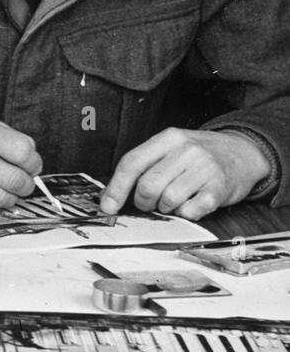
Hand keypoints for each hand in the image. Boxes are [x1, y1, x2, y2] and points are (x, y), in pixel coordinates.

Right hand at [0, 119, 42, 212]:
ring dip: (11, 197)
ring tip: (4, 189)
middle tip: (22, 182)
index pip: (23, 151)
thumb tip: (33, 164)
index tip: (30, 165)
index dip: (33, 162)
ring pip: (4, 200)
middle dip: (26, 185)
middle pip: (17, 180)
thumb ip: (9, 139)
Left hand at [99, 128, 270, 220]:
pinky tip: (190, 203)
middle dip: (143, 201)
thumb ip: (144, 165)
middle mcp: (187, 150)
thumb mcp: (171, 148)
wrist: (243, 153)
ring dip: (165, 207)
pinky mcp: (219, 189)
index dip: (116, 188)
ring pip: (168, 200)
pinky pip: (190, 211)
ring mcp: (205, 168)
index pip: (132, 163)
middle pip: (147, 185)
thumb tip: (112, 195)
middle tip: (150, 202)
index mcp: (168, 138)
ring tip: (174, 200)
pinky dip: (185, 213)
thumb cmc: (199, 155)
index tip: (107, 207)